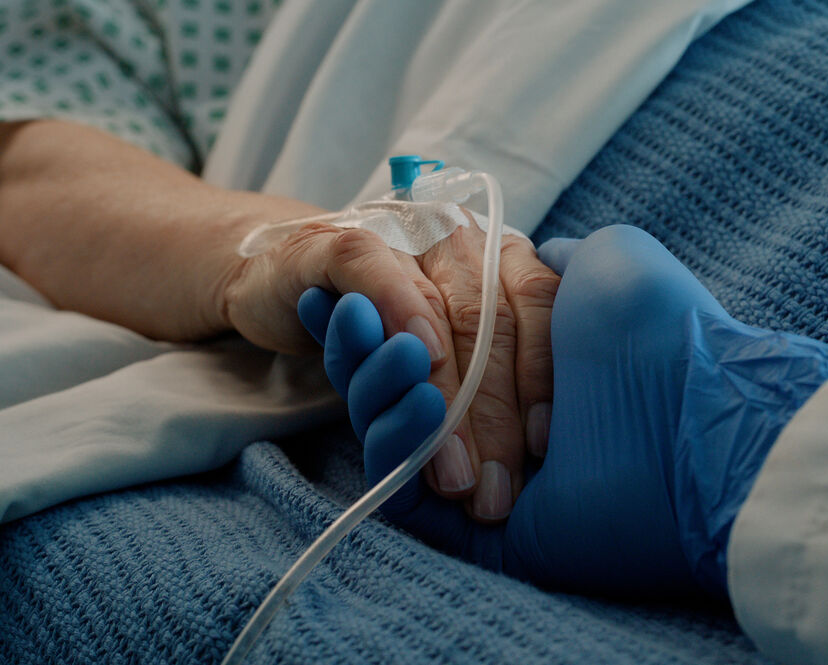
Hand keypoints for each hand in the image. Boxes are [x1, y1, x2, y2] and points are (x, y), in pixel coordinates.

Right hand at [223, 219, 557, 521]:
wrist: (283, 281)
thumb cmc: (381, 325)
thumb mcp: (447, 345)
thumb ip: (496, 369)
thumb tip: (541, 442)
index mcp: (498, 254)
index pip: (540, 305)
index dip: (544, 375)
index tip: (543, 444)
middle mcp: (458, 237)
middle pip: (491, 324)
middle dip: (494, 417)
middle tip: (491, 490)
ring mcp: (400, 235)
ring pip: (437, 312)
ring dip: (446, 397)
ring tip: (452, 472)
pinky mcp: (337, 244)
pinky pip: (374, 274)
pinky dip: (399, 311)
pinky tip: (415, 361)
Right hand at [303, 225, 827, 597]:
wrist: (692, 415)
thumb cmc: (657, 333)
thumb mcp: (606, 262)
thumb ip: (557, 259)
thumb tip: (535, 258)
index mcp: (526, 356)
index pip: (436, 331)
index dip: (391, 310)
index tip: (355, 290)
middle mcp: (498, 413)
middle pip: (404, 375)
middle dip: (373, 342)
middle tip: (355, 314)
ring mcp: (479, 468)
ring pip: (392, 422)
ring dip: (371, 378)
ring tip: (375, 339)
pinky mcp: (464, 524)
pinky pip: (395, 480)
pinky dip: (384, 431)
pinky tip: (406, 388)